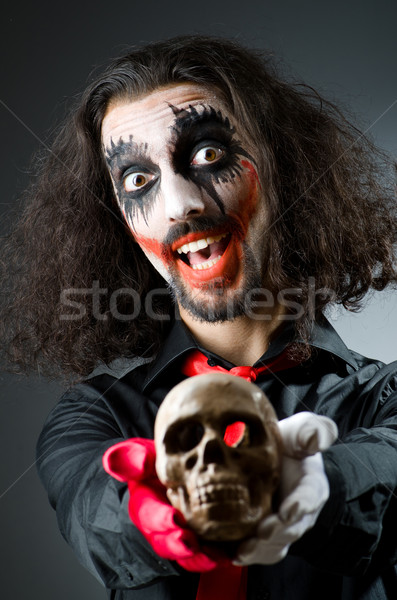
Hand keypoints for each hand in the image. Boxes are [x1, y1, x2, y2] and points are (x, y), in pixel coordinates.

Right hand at [103, 438, 228, 571]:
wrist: (170, 467)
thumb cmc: (155, 460)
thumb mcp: (142, 452)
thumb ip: (131, 457)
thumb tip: (114, 460)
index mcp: (144, 504)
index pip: (148, 514)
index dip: (160, 519)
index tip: (174, 519)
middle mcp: (159, 525)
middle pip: (166, 541)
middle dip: (178, 545)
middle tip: (192, 543)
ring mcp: (178, 535)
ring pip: (185, 554)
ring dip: (198, 558)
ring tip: (213, 555)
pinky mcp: (198, 540)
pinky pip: (205, 554)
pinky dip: (216, 557)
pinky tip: (228, 554)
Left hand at [234, 412, 337, 565]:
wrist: (275, 458)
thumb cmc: (289, 445)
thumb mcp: (301, 431)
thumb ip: (312, 431)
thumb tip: (317, 439)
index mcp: (311, 486)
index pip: (310, 497)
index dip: (301, 505)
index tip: (289, 509)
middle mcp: (299, 512)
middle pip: (292, 528)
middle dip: (278, 532)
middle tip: (262, 531)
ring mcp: (282, 526)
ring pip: (276, 545)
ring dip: (261, 549)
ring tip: (244, 550)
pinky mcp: (263, 535)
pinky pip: (260, 551)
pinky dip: (248, 555)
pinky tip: (232, 554)